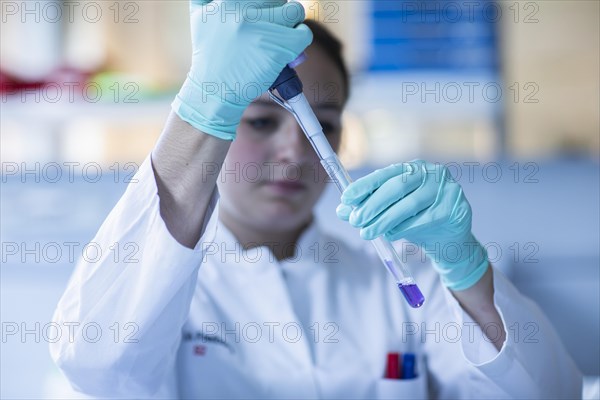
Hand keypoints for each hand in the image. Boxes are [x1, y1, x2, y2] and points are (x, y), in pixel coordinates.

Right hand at [172, 0, 311, 139]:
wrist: (214, 90)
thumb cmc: (209, 56)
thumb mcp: (199, 17)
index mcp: (226, 1)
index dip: (263, 4)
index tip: (262, 14)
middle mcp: (243, 10)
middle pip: (277, 0)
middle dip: (276, 12)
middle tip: (272, 27)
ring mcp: (261, 28)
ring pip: (294, 12)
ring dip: (292, 24)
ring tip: (282, 37)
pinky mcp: (278, 46)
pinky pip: (303, 33)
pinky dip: (301, 39)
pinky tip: (291, 48)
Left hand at [336, 160, 488, 290]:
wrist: (450, 238)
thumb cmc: (417, 219)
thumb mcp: (391, 211)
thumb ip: (368, 207)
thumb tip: (341, 210)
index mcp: (413, 168)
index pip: (385, 174)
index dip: (364, 185)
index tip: (346, 198)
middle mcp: (431, 173)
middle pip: (396, 187)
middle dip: (372, 205)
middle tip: (355, 220)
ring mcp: (446, 188)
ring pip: (409, 205)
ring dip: (384, 220)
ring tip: (367, 232)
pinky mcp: (455, 207)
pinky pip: (424, 220)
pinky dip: (404, 229)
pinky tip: (392, 235)